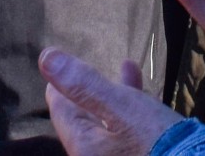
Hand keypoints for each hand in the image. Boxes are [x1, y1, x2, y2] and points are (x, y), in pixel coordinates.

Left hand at [40, 50, 176, 155]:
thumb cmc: (157, 141)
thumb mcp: (120, 107)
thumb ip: (83, 84)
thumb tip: (46, 58)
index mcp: (85, 149)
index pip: (62, 114)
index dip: (60, 87)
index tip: (58, 67)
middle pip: (86, 121)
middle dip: (90, 90)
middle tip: (88, 66)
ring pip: (111, 124)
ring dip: (117, 95)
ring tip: (128, 67)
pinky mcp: (144, 155)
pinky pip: (131, 133)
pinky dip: (134, 110)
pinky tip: (147, 91)